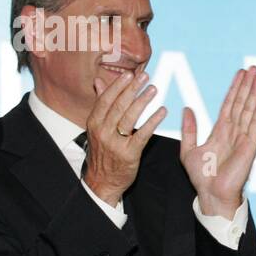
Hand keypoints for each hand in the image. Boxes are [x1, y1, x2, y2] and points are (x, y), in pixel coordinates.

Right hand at [83, 71, 166, 205]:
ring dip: (143, 102)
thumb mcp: (96, 127)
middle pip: (118, 106)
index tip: (129, 74)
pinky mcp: (129, 154)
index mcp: (93, 122)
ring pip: (129, 118)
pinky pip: (142, 135)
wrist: (102, 180)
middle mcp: (102, 131)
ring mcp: (115, 143)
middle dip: (132, 89)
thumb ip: (101, 103)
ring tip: (153, 89)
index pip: (106, 99)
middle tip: (145, 77)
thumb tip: (99, 80)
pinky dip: (153, 122)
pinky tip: (162, 111)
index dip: (118, 86)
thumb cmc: (102, 151)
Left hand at [180, 65, 255, 218]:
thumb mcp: (188, 150)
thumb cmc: (201, 178)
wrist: (212, 194)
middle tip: (254, 68)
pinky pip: (255, 123)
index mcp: (220, 132)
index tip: (240, 74)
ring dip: (255, 92)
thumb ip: (189, 129)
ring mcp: (243, 137)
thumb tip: (187, 108)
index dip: (234, 89)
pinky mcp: (249, 145)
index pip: (228, 105)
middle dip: (247, 85)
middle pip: (241, 103)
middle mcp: (233, 132)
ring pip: (249, 109)